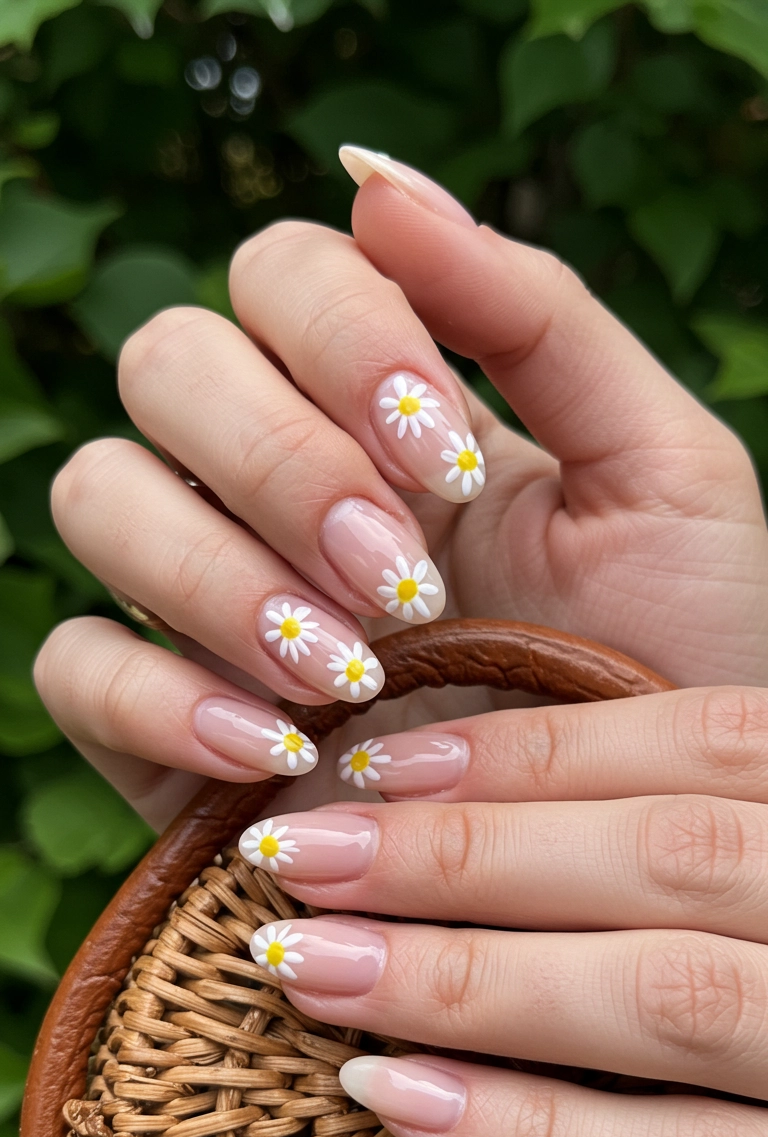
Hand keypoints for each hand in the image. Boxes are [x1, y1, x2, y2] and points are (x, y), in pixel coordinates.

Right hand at [34, 148, 767, 827]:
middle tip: (400, 577)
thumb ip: (537, 314)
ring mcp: (209, 603)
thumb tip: (374, 177)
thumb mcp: (659, 474)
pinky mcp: (161, 730)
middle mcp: (279, 486)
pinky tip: (275, 751)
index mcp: (388, 409)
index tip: (453, 467)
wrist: (640, 855)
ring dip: (217, 574)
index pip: (282, 276)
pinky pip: (72, 665)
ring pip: (97, 495)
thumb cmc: (671, 662)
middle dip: (279, 460)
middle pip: (168, 363)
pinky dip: (158, 696)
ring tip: (349, 673)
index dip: (343, 341)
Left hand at [242, 683, 767, 1136]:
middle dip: (465, 858)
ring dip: (469, 983)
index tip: (373, 767)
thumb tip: (468, 785)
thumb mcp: (766, 848)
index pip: (700, 742)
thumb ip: (693, 817)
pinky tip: (397, 1104)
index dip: (530, 751)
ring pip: (666, 1001)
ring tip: (310, 970)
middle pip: (667, 858)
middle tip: (294, 861)